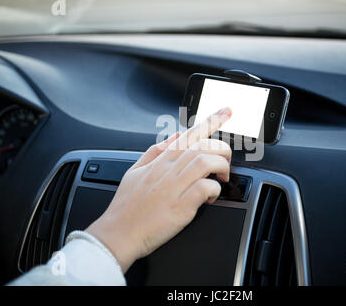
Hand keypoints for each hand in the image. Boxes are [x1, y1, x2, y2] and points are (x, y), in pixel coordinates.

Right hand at [86, 107, 232, 271]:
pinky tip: (210, 197)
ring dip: (221, 167)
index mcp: (160, 160)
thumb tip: (174, 136)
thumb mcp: (135, 171)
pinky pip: (205, 188)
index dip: (211, 120)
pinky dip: (214, 190)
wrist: (118, 234)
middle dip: (223, 149)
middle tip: (226, 161)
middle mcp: (168, 170)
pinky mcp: (181, 206)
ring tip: (221, 178)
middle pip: (203, 145)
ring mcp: (174, 187)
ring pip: (206, 162)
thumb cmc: (127, 207)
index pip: (189, 133)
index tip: (227, 112)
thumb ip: (155, 151)